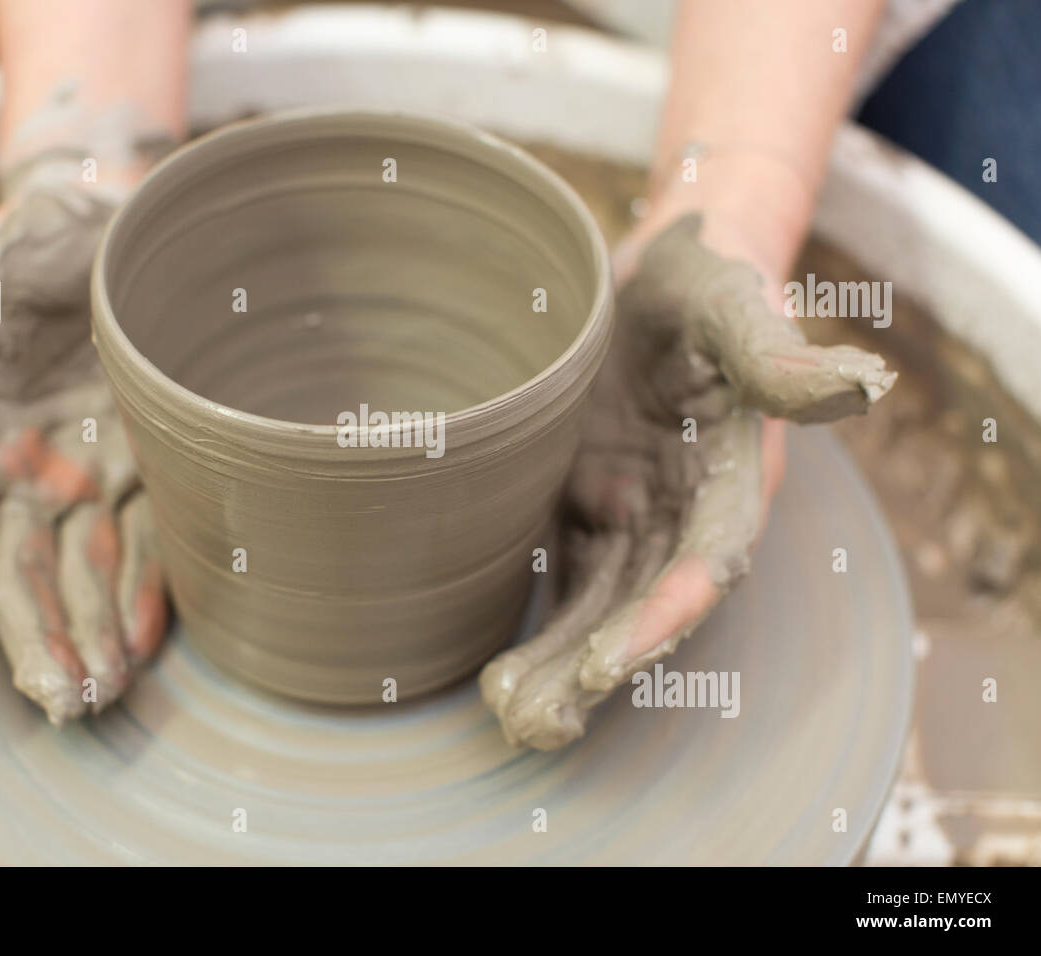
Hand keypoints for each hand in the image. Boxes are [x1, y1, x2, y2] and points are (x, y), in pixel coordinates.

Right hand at [0, 172, 168, 723]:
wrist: (127, 234)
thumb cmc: (39, 247)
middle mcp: (24, 478)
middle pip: (19, 579)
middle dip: (35, 644)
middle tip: (64, 704)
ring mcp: (88, 484)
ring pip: (82, 577)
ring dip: (91, 638)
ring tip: (105, 694)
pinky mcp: (148, 476)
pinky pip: (146, 547)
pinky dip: (147, 595)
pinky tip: (148, 644)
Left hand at [480, 213, 895, 748]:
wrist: (660, 267)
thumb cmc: (705, 277)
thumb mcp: (732, 303)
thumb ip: (776, 353)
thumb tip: (861, 386)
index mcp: (733, 474)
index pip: (706, 560)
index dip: (664, 612)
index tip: (610, 660)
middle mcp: (686, 508)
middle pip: (647, 603)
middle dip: (598, 663)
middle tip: (538, 719)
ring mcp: (636, 511)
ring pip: (603, 603)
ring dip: (564, 661)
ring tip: (512, 715)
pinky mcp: (590, 504)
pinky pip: (570, 576)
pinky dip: (545, 623)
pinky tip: (503, 673)